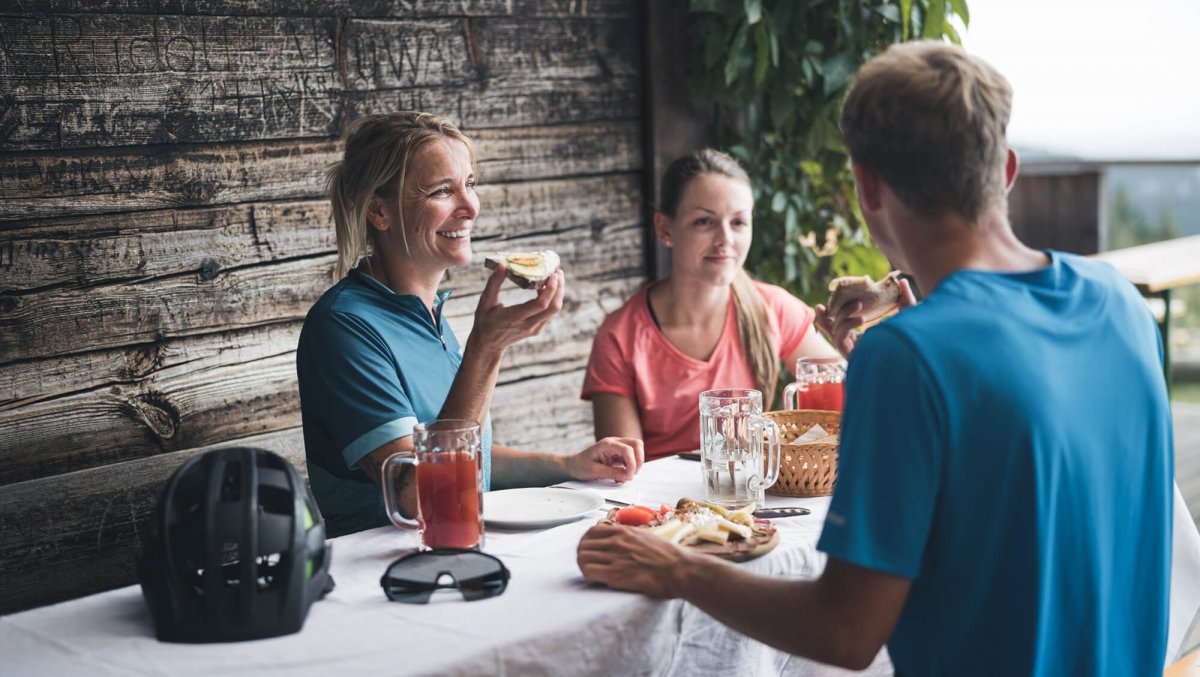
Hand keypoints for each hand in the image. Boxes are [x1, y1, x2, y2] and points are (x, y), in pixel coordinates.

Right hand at [469, 265, 564, 356]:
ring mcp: (535, 329)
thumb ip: (494, 283)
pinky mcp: (537, 329)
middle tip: (557, 271)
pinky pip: (550, 313)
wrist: (488, 345)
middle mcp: (529, 325)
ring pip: (554, 310)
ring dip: (558, 292)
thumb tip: (503, 265)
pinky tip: (547, 287)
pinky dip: (552, 299)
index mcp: (515, 317)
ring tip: (555, 276)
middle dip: (559, 288)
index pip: (541, 305)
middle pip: (553, 307)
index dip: (550, 289)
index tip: (552, 274)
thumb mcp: (485, 302)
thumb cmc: (485, 322)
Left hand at [564, 437, 644, 482]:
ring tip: (626, 476)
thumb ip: (612, 473)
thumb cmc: (580, 466)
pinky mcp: (618, 455)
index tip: (629, 475)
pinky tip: (621, 476)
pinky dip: (630, 468)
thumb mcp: (594, 471)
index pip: (627, 449)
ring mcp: (617, 448)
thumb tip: (628, 476)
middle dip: (639, 460)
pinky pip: (630, 459)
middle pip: (636, 444)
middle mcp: (614, 443)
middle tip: (632, 474)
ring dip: (636, 464)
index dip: (632, 463)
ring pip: (636, 450)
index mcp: (607, 444)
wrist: (572, 466)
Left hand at [577, 523, 695, 598]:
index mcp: (623, 531)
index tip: (590, 551)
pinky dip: (589, 578)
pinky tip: (598, 582)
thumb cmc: (668, 556)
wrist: (680, 570)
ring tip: (593, 575)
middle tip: (589, 566)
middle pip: (583, 545)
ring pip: (582, 558)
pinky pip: (589, 572)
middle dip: (583, 556)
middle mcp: (616, 542)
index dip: (586, 543)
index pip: (590, 532)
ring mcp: (616, 557)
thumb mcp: (645, 537)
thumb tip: (618, 539)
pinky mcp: (616, 574)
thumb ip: (629, 537)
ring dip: (584, 568)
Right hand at [815, 277, 915, 359]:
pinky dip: (847, 325)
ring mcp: (852, 350)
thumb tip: (902, 281)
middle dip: (831, 313)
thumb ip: (905, 298)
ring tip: (860, 305)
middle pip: (834, 327)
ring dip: (844, 315)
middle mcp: (855, 345)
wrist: (912, 357)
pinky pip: (840, 337)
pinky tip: (861, 319)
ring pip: (836, 330)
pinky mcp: (851, 355)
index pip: (840, 327)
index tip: (821, 304)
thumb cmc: (912, 338)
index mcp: (863, 338)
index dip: (829, 317)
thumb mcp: (908, 314)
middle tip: (848, 299)